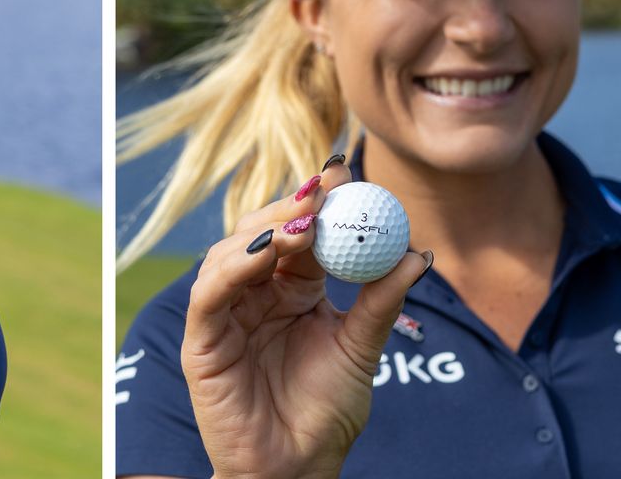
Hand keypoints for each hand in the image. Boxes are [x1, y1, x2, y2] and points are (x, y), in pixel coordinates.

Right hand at [181, 161, 429, 478]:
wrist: (299, 469)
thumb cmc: (326, 414)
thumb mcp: (361, 350)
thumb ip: (380, 302)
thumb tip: (418, 253)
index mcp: (292, 291)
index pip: (300, 234)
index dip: (317, 202)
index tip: (344, 171)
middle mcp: (255, 294)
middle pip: (262, 232)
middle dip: (291, 206)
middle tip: (325, 188)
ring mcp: (226, 314)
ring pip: (232, 253)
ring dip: (266, 231)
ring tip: (304, 224)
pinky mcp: (202, 339)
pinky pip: (210, 293)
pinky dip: (233, 267)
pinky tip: (266, 254)